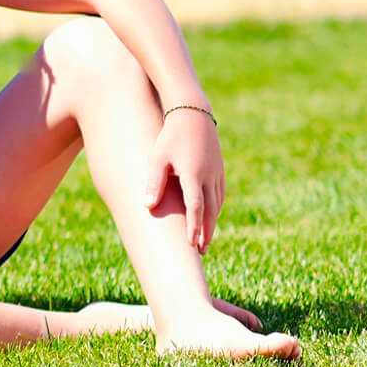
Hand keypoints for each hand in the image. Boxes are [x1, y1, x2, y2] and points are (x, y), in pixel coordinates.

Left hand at [144, 107, 224, 253]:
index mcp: (193, 173)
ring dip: (211, 223)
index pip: (195, 206)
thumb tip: (147, 206)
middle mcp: (209, 176)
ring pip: (217, 204)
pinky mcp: (219, 170)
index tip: (191, 244)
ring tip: (204, 240)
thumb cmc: (170, 137)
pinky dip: (215, 209)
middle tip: (201, 251)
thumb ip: (154, 182)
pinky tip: (209, 218)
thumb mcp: (157, 158)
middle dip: (205, 231)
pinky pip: (219, 195)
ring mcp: (217, 173)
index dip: (194, 226)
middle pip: (210, 210)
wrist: (193, 115)